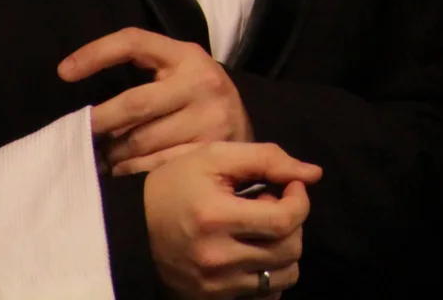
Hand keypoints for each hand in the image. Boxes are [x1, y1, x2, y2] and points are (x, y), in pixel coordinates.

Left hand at [60, 27, 252, 173]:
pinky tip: (121, 172)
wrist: (245, 126)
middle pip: (133, 103)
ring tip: (100, 157)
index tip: (63, 72)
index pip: (134, 42)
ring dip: (113, 153)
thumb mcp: (177, 71)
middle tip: (80, 134)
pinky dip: (131, 172)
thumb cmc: (195, 96)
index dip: (96, 53)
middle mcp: (202, 82)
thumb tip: (80, 92)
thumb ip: (142, 73)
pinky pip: (157, 166)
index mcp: (187, 55)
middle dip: (99, 122)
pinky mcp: (211, 151)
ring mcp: (210, 118)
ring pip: (142, 141)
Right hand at [139, 141, 321, 299]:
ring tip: (257, 231)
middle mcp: (216, 259)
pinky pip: (265, 297)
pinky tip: (253, 254)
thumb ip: (266, 159)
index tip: (290, 186)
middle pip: (290, 250)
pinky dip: (269, 276)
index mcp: (216, 218)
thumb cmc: (174, 186)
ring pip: (284, 277)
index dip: (300, 200)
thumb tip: (313, 174)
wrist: (130, 228)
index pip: (286, 220)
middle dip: (291, 223)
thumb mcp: (214, 157)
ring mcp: (214, 287)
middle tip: (267, 206)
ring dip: (283, 250)